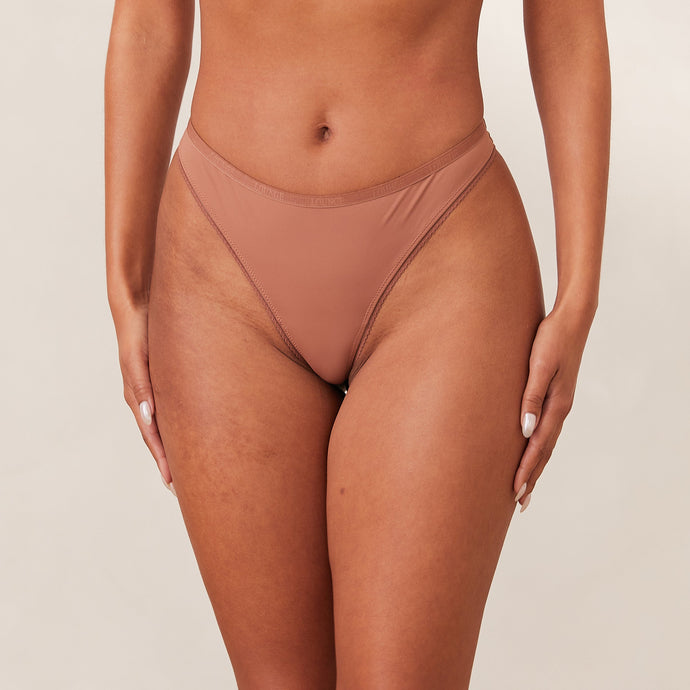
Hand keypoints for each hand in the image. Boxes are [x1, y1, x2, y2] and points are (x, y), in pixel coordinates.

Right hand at [112, 300, 175, 496]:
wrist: (140, 307)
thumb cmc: (138, 333)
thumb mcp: (138, 359)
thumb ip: (142, 387)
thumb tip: (149, 417)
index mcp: (140, 398)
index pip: (153, 438)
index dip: (164, 461)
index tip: (174, 485)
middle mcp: (147, 399)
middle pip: (159, 439)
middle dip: (171, 463)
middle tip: (186, 489)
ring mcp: (156, 391)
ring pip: (167, 428)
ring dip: (176, 448)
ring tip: (189, 470)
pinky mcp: (165, 381)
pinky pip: (173, 411)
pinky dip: (179, 429)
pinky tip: (190, 435)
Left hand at [513, 304, 593, 511]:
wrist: (572, 319)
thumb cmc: (551, 339)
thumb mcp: (539, 365)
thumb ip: (531, 397)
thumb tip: (525, 431)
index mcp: (557, 405)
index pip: (538, 446)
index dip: (526, 470)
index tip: (515, 492)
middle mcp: (560, 409)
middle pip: (545, 451)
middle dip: (531, 477)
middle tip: (519, 503)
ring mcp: (560, 404)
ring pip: (547, 443)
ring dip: (536, 466)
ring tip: (525, 486)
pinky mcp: (556, 396)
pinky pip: (547, 430)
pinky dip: (539, 448)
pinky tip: (532, 451)